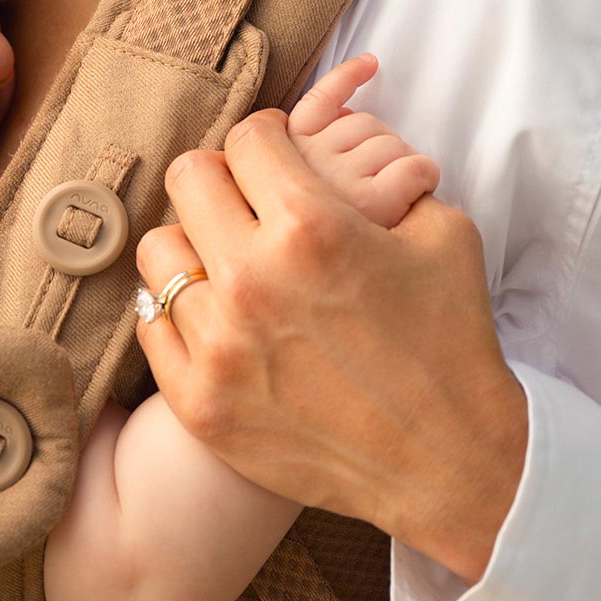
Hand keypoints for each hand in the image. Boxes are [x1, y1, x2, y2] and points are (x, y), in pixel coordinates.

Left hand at [134, 109, 527, 584]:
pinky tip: (216, 317)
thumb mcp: (442, 233)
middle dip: (223, 180)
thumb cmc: (451, 341)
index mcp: (312, 226)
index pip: (247, 137)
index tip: (275, 154)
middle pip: (188, 179)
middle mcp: (252, 278)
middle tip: (247, 202)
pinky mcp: (199, 401)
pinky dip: (179, 312)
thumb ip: (381, 179)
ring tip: (228, 264)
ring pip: (158, 252)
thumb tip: (335, 151)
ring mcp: (217, 344)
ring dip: (194, 247)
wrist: (448, 462)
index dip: (267, 137)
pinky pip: (148, 323)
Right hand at [287, 53, 439, 228]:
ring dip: (404, 164)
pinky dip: (425, 175)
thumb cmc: (330, 234)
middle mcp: (305, 164)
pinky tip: (418, 189)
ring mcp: (337, 182)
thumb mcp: (299, 187)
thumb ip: (308, 152)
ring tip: (396, 194)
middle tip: (380, 179)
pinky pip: (414, 167)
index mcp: (285, 158)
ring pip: (392, 145)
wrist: (336, 311)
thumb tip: (341, 115)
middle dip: (381, 145)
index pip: (317, 102)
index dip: (346, 79)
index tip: (370, 64)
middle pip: (364, 123)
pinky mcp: (372, 204)